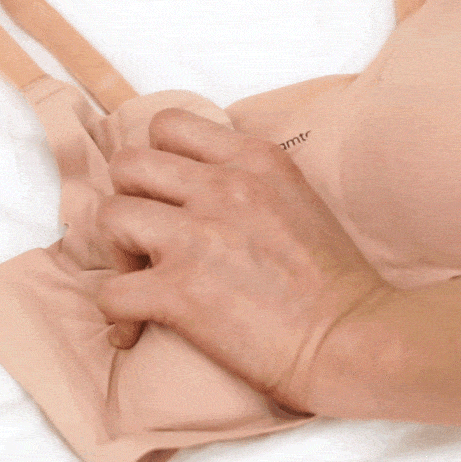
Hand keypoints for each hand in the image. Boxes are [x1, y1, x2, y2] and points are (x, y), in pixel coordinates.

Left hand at [96, 108, 394, 411]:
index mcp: (253, 160)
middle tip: (148, 238)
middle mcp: (221, 187)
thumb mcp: (297, 198)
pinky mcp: (180, 291)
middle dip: (130, 200)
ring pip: (110, 217)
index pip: (169, 125)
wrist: (351, 337)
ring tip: (140, 280)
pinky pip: (110, 292)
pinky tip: (135, 329)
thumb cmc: (334, 280)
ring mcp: (197, 237)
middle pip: (128, 163)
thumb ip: (249, 181)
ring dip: (118, 252)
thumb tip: (202, 189)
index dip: (157, 160)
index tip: (166, 193)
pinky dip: (117, 314)